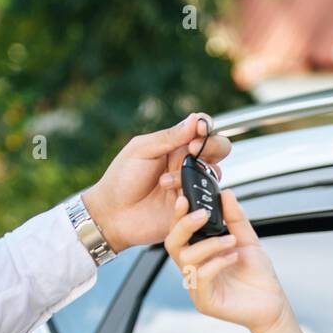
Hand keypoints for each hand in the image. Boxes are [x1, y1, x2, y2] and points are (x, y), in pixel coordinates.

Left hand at [81, 113, 231, 250]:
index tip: (198, 132)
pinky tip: (174, 201)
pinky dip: (193, 199)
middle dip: (212, 147)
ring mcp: (191, 186)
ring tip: (165, 183)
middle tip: (193, 150)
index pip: (203, 129)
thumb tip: (196, 118)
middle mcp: (188, 164)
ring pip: (213, 175)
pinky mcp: (192, 209)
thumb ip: (169, 136)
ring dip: (190, 176)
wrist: (113, 215)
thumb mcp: (142, 150)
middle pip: (219, 149)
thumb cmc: (122, 179)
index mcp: (176, 146)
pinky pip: (206, 201)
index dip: (206, 128)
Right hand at [164, 189, 290, 332]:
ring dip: (209, 244)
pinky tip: (234, 258)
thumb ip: (235, 218)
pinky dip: (217, 263)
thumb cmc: (257, 274)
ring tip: (231, 240)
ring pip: (187, 259)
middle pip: (172, 244)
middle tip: (203, 214)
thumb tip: (226, 193)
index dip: (178, 215)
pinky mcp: (204, 302)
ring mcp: (196, 286)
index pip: (179, 231)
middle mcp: (194, 268)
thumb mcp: (247, 240)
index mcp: (199, 252)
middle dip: (184, 225)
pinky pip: (201, 278)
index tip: (185, 197)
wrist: (273, 303)